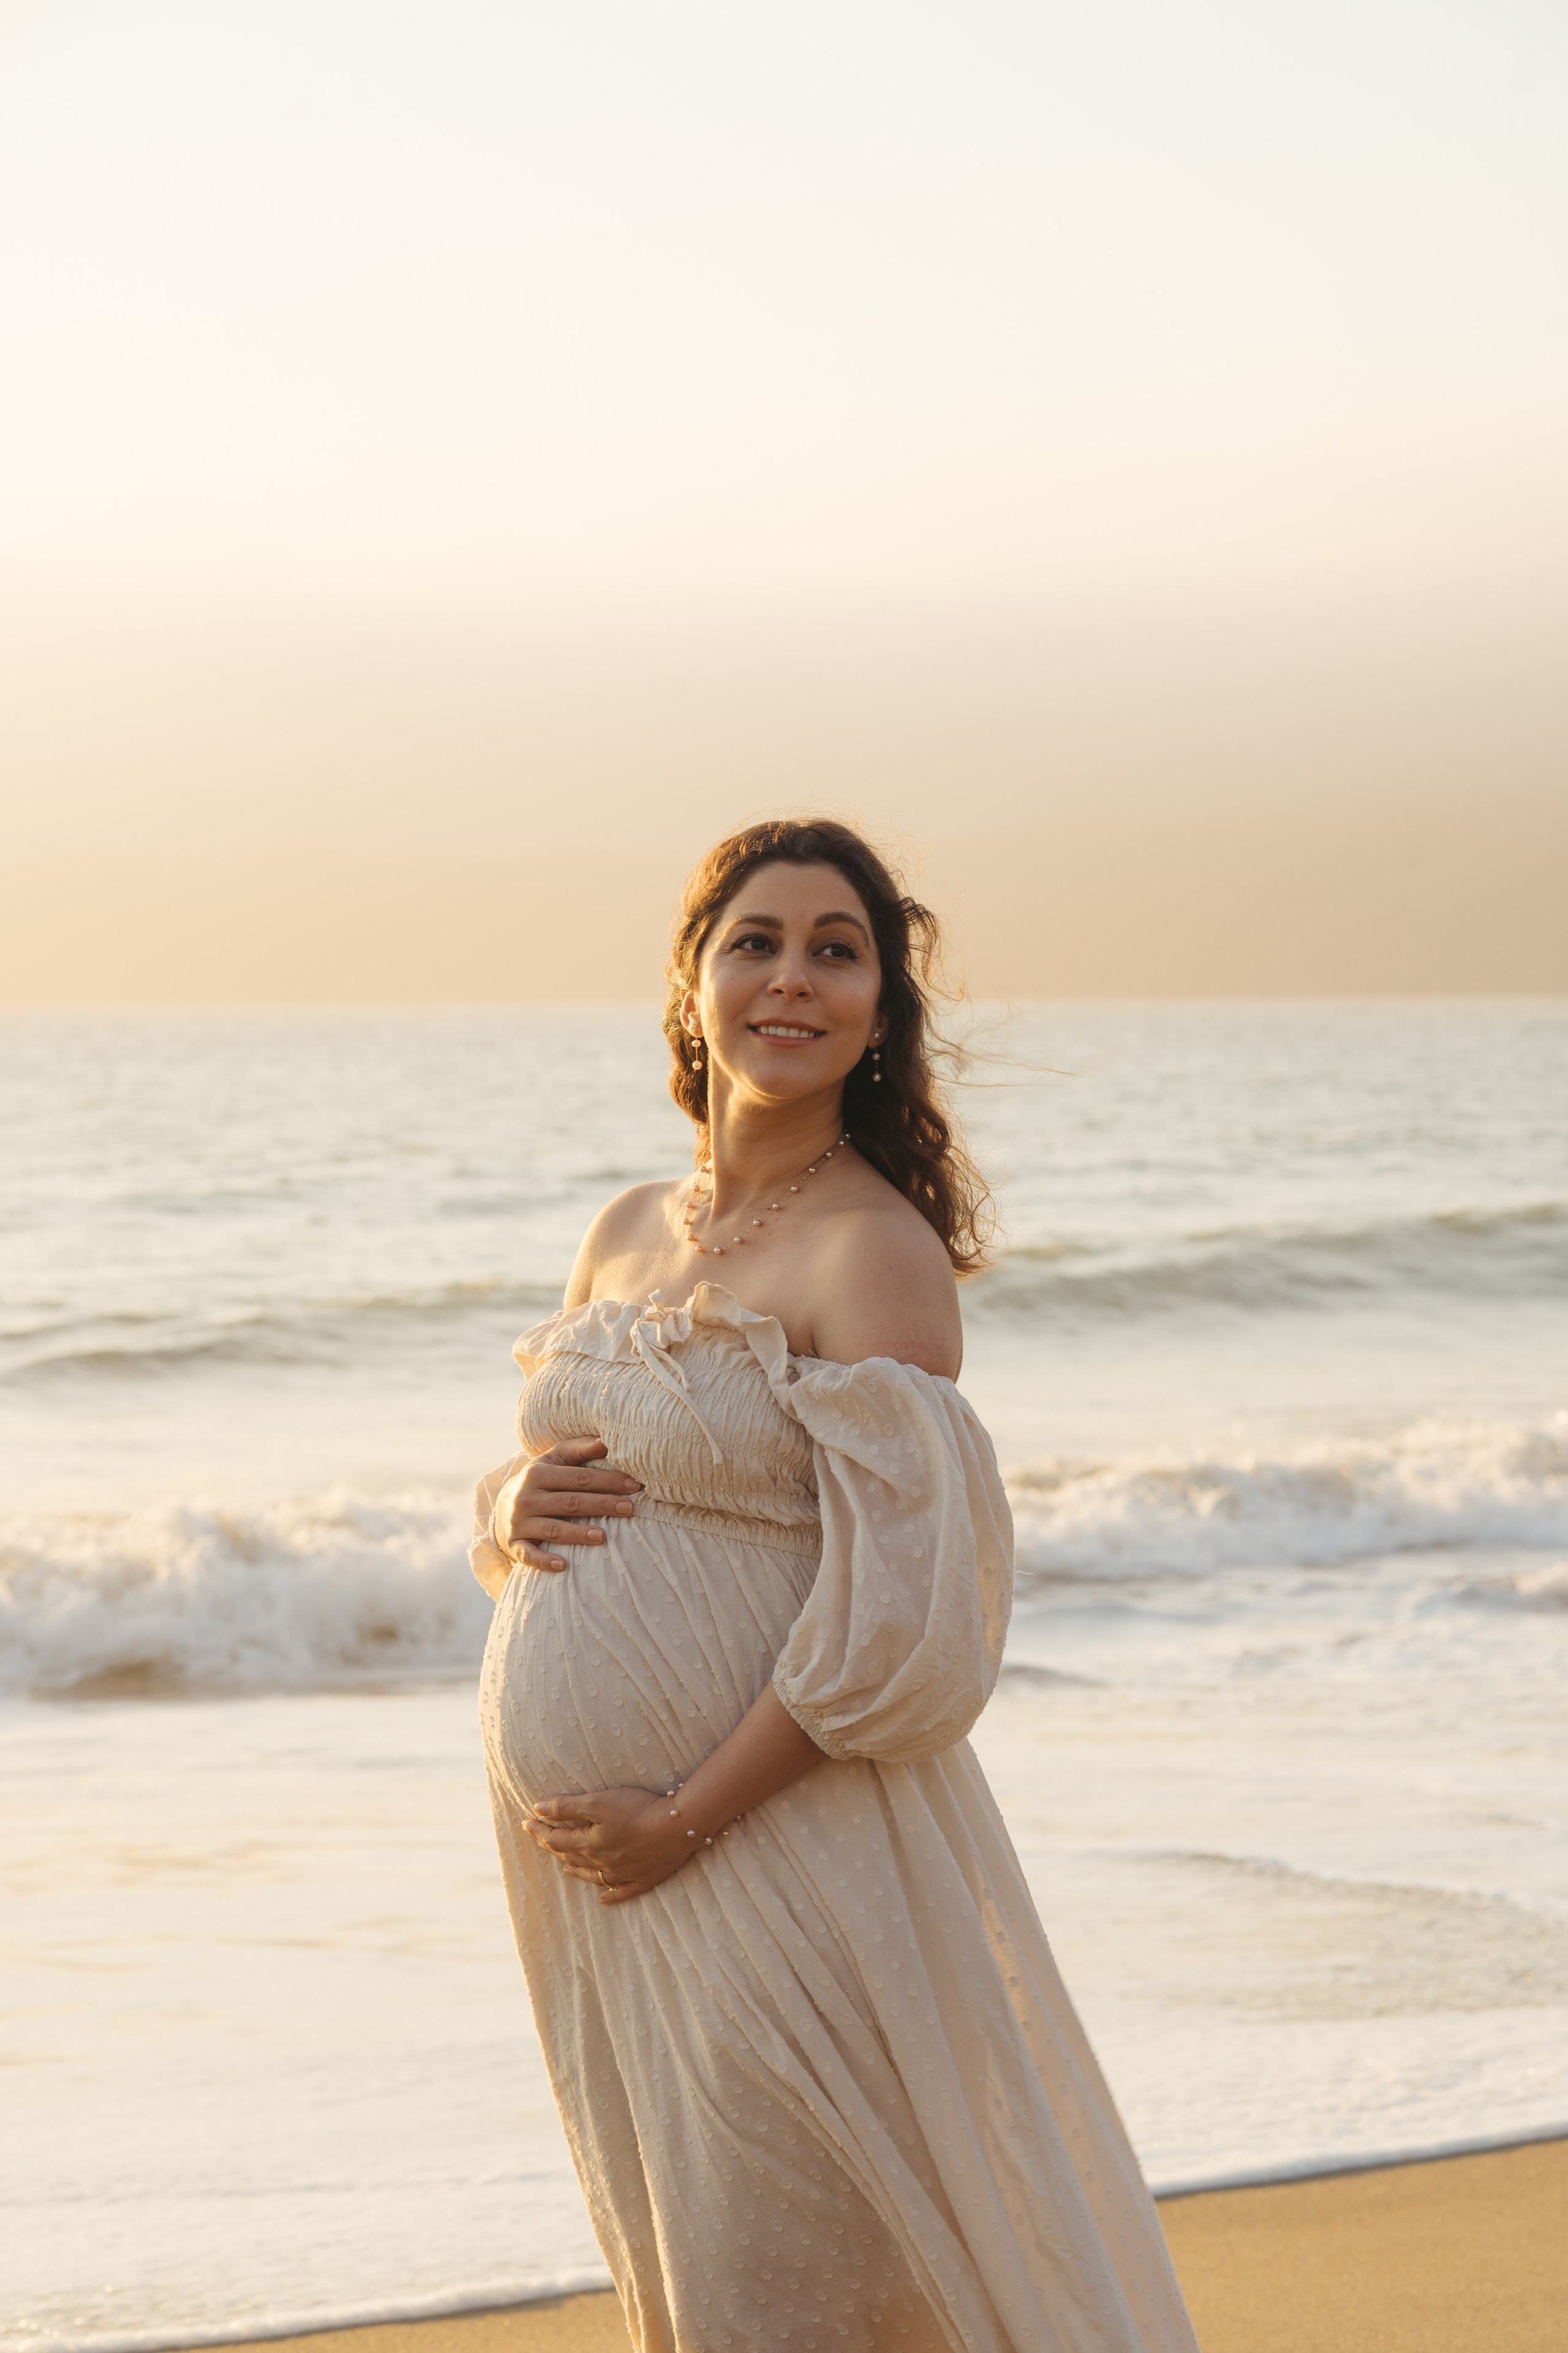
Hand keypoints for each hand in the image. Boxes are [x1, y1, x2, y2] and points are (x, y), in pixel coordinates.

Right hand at [495, 1437, 641, 1571]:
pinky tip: (563, 1565)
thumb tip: (606, 1440)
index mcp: (537, 1473)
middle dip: (601, 1505)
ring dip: (578, 1533)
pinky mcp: (514, 1545)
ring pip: (553, 1529)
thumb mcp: (554, 1459)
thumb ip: (578, 1448)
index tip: (633, 1486)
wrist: (504, 1505)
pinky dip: (544, 1561)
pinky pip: (529, 1555)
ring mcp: (519, 1523)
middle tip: (629, 1509)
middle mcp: (527, 1498)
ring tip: (603, 1537)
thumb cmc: (540, 1480)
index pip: (578, 1477)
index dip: (607, 1481)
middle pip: (569, 1502)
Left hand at [527, 1786, 701, 1904]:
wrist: (677, 1828)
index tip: (526, 1821)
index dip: (539, 1829)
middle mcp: (601, 1863)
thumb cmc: (637, 1810)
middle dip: (553, 1846)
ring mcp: (622, 1874)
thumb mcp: (598, 1802)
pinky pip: (621, 1892)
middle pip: (571, 1857)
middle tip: (542, 1838)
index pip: (556, 1839)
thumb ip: (566, 1807)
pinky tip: (603, 1900)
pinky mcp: (642, 1879)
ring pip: (591, 1875)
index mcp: (589, 1843)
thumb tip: (537, 1809)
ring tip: (565, 1866)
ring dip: (575, 1870)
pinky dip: (609, 1896)